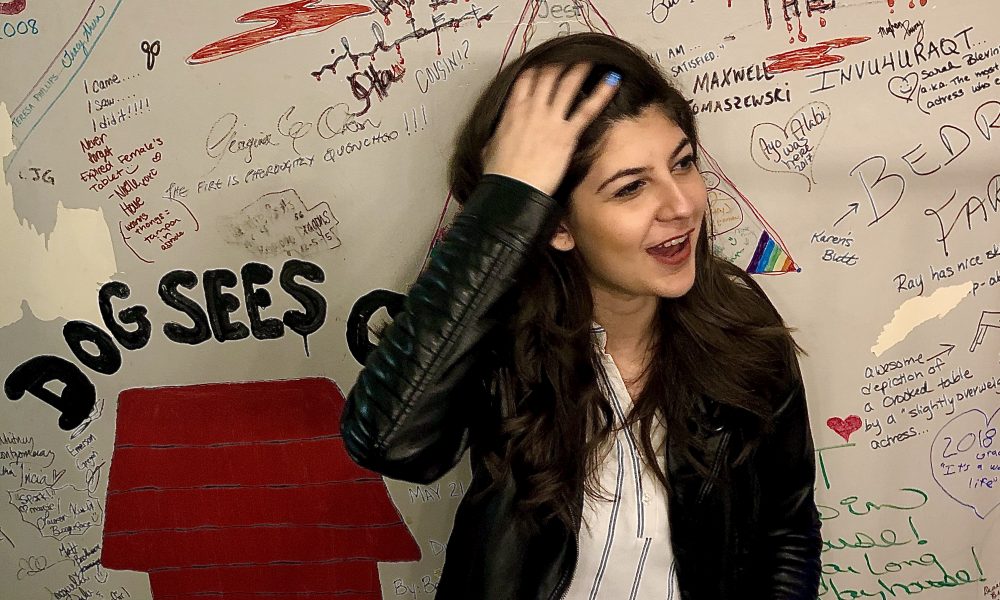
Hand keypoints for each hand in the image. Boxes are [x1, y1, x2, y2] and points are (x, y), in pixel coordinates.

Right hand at [482, 64, 619, 196]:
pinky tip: (613, 80)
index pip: (526, 79)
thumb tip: (498, 138)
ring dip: (581, 68)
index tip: (546, 63)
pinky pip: (587, 109)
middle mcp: (532, 109)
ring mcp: (550, 119)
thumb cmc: (499, 174)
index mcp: (512, 111)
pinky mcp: (566, 134)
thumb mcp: (491, 147)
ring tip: (593, 58)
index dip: (538, 68)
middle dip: (561, 62)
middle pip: (548, 75)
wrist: (511, 191)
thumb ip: (498, 135)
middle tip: (572, 54)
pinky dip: (602, 93)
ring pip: (568, 84)